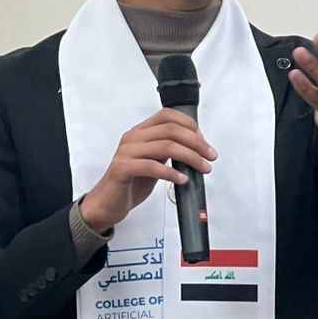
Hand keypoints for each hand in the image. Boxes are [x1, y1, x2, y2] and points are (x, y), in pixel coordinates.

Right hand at [79, 109, 215, 234]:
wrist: (107, 202)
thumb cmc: (130, 182)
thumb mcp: (153, 161)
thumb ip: (167, 151)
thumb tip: (195, 146)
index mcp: (140, 132)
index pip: (167, 115)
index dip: (189, 124)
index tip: (203, 140)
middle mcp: (133, 138)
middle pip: (171, 130)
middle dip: (196, 143)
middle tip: (209, 155)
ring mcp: (126, 152)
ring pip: (166, 146)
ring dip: (190, 157)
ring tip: (202, 168)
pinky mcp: (122, 168)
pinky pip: (152, 166)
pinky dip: (171, 173)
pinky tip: (182, 179)